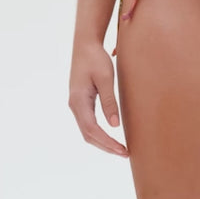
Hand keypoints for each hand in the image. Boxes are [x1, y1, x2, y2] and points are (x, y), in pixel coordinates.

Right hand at [68, 41, 129, 157]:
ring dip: (102, 142)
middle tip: (125, 153)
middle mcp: (74, 105)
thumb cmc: (96, 59)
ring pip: (87, 131)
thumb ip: (109, 102)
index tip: (122, 150)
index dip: (107, 142)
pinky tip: (111, 136)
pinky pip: (88, 123)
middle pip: (88, 135)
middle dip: (106, 146)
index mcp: (79, 101)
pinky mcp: (81, 102)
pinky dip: (99, 134)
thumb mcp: (106, 78)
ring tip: (120, 149)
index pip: (92, 129)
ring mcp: (76, 104)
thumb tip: (114, 125)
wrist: (85, 45)